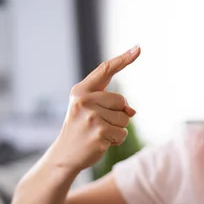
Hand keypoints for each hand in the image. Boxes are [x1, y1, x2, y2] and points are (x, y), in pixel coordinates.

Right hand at [47, 45, 140, 172]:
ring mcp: (91, 116)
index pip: (105, 70)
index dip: (124, 59)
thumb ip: (111, 104)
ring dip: (118, 129)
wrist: (64, 155)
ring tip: (99, 134)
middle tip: (99, 125)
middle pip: (122, 100)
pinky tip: (101, 142)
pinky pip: (122, 133)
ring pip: (125, 118)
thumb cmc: (81, 130)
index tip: (138, 47)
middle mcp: (84, 100)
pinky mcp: (98, 132)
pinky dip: (116, 140)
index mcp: (81, 91)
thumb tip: (132, 111)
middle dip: (119, 114)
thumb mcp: (91, 111)